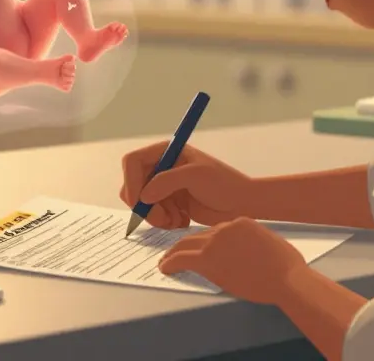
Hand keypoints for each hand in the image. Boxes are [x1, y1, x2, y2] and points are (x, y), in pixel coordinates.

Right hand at [119, 144, 252, 228]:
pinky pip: (153, 215)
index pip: (132, 162)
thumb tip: (143, 196)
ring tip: (177, 220)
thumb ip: (166, 181)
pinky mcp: (169, 203)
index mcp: (165, 151)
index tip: (140, 202)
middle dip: (144, 206)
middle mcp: (161, 167)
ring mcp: (164, 186)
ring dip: (156, 216)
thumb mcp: (195, 176)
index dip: (131, 182)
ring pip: (141, 205)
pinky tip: (182, 220)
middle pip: (133, 186)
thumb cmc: (224, 184)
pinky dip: (164, 222)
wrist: (242, 204)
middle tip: (162, 218)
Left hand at [159, 218, 305, 304]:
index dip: (206, 241)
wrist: (287, 278)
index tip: (200, 249)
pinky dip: (170, 263)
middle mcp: (225, 227)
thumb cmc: (286, 268)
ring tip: (166, 260)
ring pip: (186, 244)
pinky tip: (165, 268)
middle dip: (186, 245)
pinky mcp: (207, 258)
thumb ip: (252, 244)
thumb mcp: (269, 245)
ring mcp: (215, 241)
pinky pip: (181, 258)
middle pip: (199, 236)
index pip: (217, 230)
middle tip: (176, 253)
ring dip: (173, 253)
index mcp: (241, 222)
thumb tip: (245, 254)